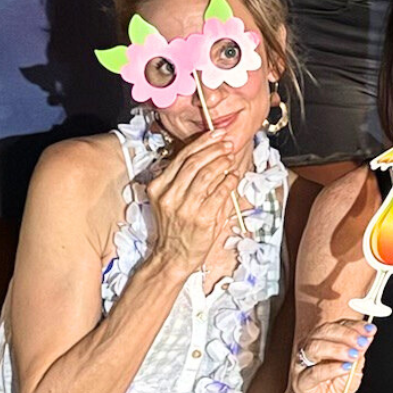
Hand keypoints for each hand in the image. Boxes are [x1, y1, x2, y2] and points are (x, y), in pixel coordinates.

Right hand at [146, 125, 239, 276]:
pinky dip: (229, 181)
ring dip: (222, 162)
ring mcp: (185, 208)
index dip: (201, 143)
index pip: (181, 157)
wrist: (173, 258)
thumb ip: (187, 179)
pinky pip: (219, 193)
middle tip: (227, 143)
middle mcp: (169, 196)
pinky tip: (233, 176)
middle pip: (194, 163)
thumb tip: (212, 156)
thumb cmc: (176, 228)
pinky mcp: (202, 219)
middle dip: (214, 149)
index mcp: (159, 187)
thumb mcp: (172, 200)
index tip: (216, 134)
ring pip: (206, 175)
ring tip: (230, 157)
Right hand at [290, 316, 374, 392]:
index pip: (337, 325)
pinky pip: (313, 372)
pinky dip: (331, 369)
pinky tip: (344, 368)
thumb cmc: (336, 388)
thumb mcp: (354, 368)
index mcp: (324, 340)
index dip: (354, 326)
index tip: (369, 330)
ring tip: (353, 355)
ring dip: (337, 349)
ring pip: (315, 347)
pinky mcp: (301, 382)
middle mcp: (310, 348)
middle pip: (324, 332)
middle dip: (346, 335)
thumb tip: (367, 336)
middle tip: (361, 342)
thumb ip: (359, 352)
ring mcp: (303, 364)